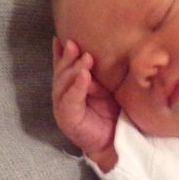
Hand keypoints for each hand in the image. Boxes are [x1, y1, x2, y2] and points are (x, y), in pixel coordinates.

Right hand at [52, 37, 120, 171]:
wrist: (117, 142)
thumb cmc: (115, 113)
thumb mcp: (109, 87)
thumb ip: (103, 73)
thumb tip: (107, 49)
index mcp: (73, 87)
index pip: (64, 67)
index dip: (62, 52)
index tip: (64, 37)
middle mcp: (65, 96)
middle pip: (61, 73)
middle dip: (67, 58)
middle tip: (75, 44)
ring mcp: (64, 108)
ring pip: (62, 85)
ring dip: (72, 70)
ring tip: (84, 58)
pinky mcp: (68, 120)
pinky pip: (70, 101)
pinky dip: (76, 87)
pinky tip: (83, 77)